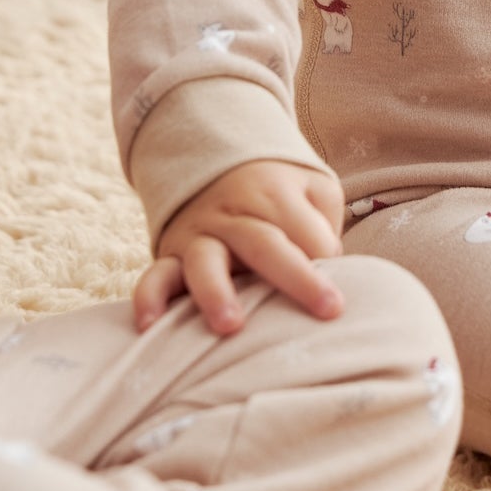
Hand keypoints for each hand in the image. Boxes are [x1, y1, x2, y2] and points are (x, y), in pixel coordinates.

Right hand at [131, 159, 345, 336]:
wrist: (216, 164)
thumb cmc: (279, 191)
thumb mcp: (313, 188)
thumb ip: (324, 224)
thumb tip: (328, 272)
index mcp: (275, 194)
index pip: (309, 233)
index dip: (329, 263)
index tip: (342, 297)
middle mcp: (234, 215)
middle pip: (265, 244)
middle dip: (296, 277)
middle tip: (327, 309)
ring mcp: (200, 236)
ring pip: (205, 262)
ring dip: (217, 292)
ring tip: (230, 327)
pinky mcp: (170, 255)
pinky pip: (155, 275)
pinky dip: (149, 298)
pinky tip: (150, 327)